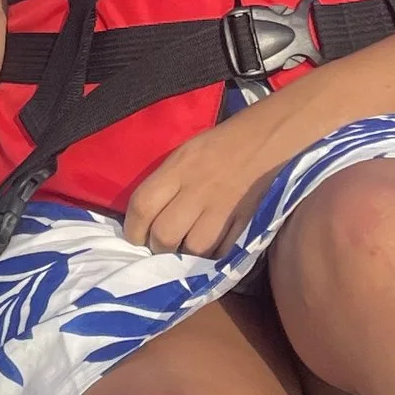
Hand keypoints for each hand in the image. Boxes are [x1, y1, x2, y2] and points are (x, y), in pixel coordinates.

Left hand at [121, 109, 287, 257]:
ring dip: (185, 255)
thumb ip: (162, 184)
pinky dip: (211, 254)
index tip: (135, 238)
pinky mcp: (243, 222)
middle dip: (158, 247)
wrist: (261, 140)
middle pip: (165, 234)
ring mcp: (221, 209)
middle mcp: (197, 190)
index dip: (132, 230)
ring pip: (194, 249)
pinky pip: (221, 251)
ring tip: (184, 248)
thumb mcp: (180, 155)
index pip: (142, 206)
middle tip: (160, 245)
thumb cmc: (216, 145)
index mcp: (178, 169)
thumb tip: (145, 218)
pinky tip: (207, 246)